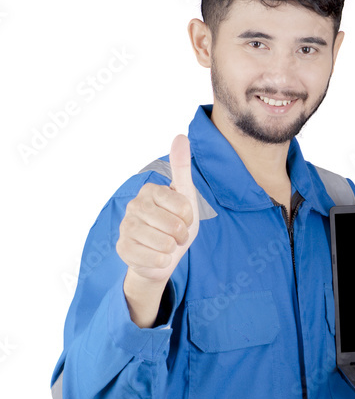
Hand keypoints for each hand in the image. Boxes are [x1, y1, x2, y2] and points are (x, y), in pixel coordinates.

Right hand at [116, 134, 199, 283]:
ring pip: (164, 244)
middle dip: (181, 235)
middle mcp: (134, 205)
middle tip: (175, 235)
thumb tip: (180, 136)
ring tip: (167, 245)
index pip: (184, 206)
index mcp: (150, 190)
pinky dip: (162, 262)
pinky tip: (157, 256)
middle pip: (174, 226)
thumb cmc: (175, 224)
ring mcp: (126, 227)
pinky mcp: (123, 249)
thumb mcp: (185, 196)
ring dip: (172, 249)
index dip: (189, 218)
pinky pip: (154, 260)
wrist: (162, 255)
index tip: (183, 219)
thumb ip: (181, 168)